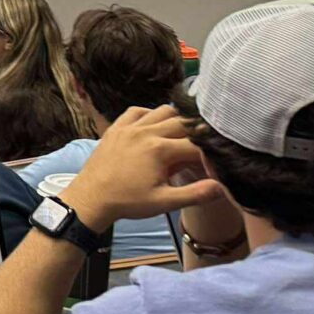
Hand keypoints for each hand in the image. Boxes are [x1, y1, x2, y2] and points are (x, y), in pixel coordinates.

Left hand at [63, 104, 229, 229]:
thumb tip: (222, 186)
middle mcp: (145, 132)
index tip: (213, 167)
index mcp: (159, 149)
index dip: (210, 156)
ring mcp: (128, 127)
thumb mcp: (164, 202)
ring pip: (162, 111)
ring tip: (182, 138)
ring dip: (176, 121)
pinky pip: (136, 111)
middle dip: (197, 135)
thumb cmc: (127, 202)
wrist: (90, 198)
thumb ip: (196, 194)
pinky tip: (155, 128)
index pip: (197, 145)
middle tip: (201, 150)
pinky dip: (150, 114)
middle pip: (183, 122)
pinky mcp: (116, 128)